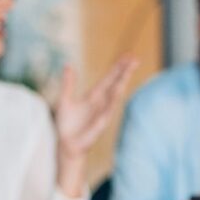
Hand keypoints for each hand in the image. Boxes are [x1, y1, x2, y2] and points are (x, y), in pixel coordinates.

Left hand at [55, 56, 137, 196]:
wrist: (67, 143)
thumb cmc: (67, 124)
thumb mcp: (65, 100)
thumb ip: (68, 83)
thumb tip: (68, 65)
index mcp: (94, 95)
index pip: (109, 78)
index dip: (118, 67)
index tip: (127, 56)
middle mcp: (102, 102)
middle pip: (116, 83)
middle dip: (125, 71)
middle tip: (135, 58)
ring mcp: (104, 111)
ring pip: (115, 94)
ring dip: (122, 82)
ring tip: (129, 70)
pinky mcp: (101, 122)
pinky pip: (109, 108)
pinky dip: (114, 99)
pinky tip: (119, 89)